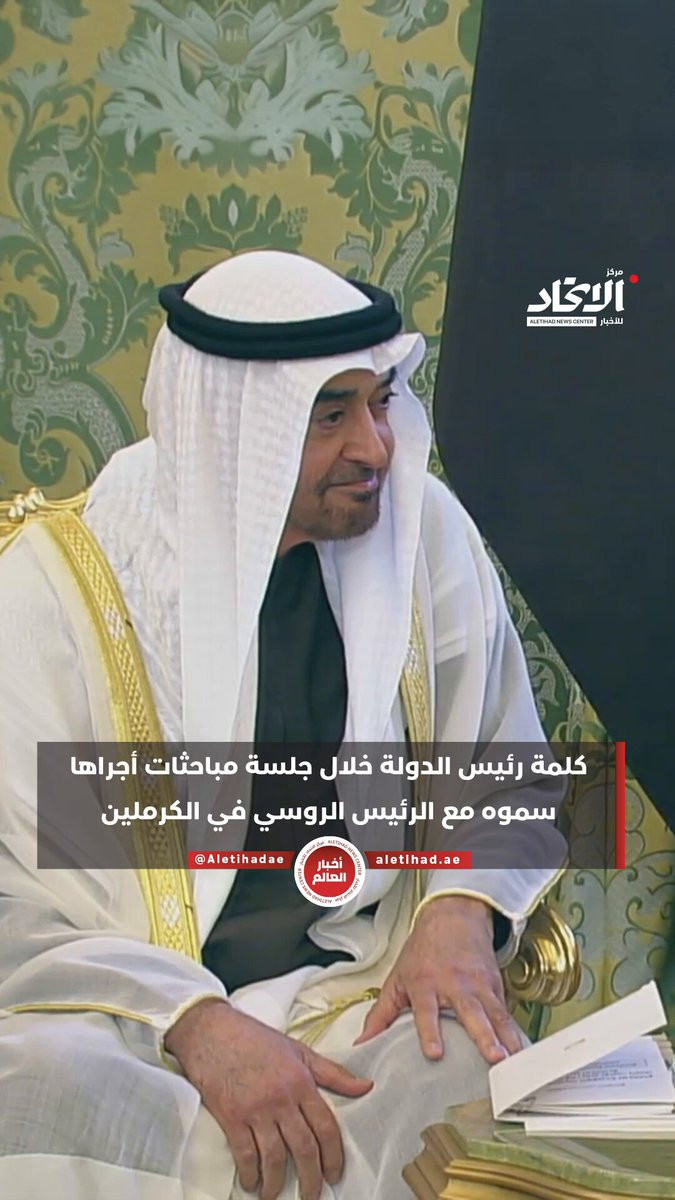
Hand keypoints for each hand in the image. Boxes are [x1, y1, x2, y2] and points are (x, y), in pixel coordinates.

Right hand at [165, 998, 372, 1199]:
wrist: (212, 1032)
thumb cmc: (255, 1039)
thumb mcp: (299, 1050)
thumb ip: (333, 1073)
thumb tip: (366, 1086)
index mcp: (301, 1082)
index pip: (326, 1127)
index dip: (334, 1156)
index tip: (334, 1174)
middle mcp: (281, 1098)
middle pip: (304, 1148)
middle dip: (311, 1179)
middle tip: (312, 1196)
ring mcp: (256, 1109)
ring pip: (275, 1158)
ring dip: (277, 1183)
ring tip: (276, 1194)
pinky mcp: (231, 1117)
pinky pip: (245, 1155)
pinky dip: (250, 1174)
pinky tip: (252, 1182)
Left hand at [354, 895, 523, 1063]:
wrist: (453, 917)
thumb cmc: (424, 952)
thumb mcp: (397, 979)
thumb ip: (381, 1015)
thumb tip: (362, 1044)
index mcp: (425, 983)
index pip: (426, 1010)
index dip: (429, 1030)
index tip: (434, 1053)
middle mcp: (454, 984)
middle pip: (470, 1012)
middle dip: (483, 1036)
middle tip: (493, 1057)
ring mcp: (479, 985)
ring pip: (495, 1014)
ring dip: (506, 1037)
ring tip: (514, 1060)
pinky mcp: (496, 986)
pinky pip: (506, 1012)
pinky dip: (515, 1031)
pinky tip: (522, 1049)